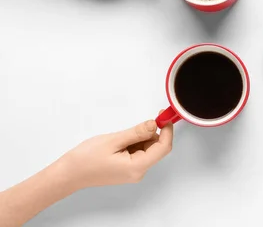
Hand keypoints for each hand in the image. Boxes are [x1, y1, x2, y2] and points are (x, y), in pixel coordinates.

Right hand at [58, 119, 172, 189]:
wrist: (68, 174)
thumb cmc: (85, 159)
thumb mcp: (114, 140)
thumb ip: (137, 132)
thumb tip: (155, 124)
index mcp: (137, 167)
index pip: (163, 148)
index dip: (166, 131)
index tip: (164, 116)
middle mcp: (138, 172)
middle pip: (156, 148)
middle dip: (151, 133)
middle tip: (139, 122)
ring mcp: (133, 172)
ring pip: (147, 149)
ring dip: (141, 138)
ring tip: (121, 137)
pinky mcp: (127, 169)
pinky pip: (138, 152)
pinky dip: (134, 143)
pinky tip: (120, 142)